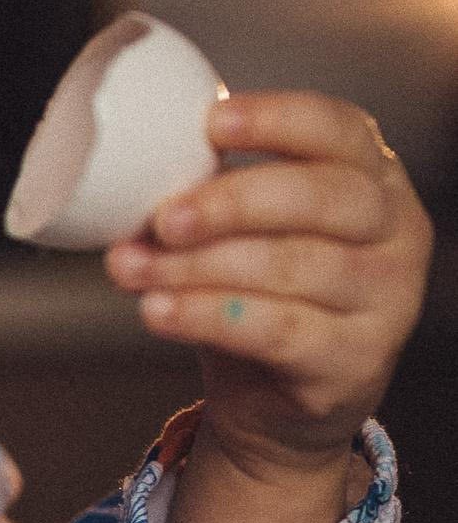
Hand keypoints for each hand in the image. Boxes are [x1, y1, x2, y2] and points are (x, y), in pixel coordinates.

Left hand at [105, 90, 430, 522]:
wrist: (282, 403)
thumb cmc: (266, 297)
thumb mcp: (246, 236)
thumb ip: (208, 202)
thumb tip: (127, 191)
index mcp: (374, 178)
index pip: (340, 129)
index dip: (278, 119)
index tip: (212, 125)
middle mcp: (396, 231)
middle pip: (319, 198)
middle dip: (231, 203)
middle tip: (164, 218)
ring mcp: (386, 299)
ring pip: (290, 267)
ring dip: (199, 267)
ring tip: (134, 270)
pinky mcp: (356, 360)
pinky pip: (277, 330)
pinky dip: (208, 316)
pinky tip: (159, 310)